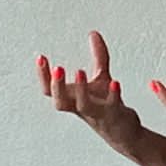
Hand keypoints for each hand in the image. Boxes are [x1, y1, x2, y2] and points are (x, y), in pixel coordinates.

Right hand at [39, 31, 141, 154]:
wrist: (124, 133)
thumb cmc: (107, 105)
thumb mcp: (101, 78)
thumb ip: (98, 57)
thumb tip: (93, 32)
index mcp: (72, 99)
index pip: (50, 90)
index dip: (43, 76)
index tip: (41, 57)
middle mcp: (80, 108)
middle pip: (60, 102)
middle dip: (57, 85)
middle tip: (57, 67)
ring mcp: (97, 114)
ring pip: (84, 106)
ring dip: (81, 89)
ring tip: (80, 71)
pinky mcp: (114, 116)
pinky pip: (112, 106)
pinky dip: (113, 95)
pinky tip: (115, 82)